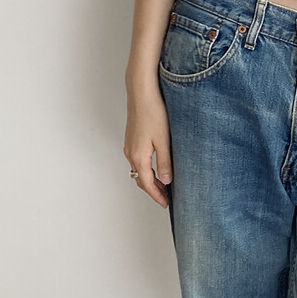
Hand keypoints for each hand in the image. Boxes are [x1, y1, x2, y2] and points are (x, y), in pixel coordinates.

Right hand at [124, 86, 172, 207]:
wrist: (141, 93)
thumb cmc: (153, 113)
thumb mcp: (163, 140)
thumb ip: (165, 162)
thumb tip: (166, 181)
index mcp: (138, 156)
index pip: (147, 184)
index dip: (157, 196)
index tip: (166, 204)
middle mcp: (131, 153)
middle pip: (141, 179)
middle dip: (153, 190)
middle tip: (166, 198)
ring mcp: (130, 146)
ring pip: (139, 170)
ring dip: (150, 180)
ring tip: (164, 185)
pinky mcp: (132, 139)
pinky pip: (138, 161)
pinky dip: (146, 169)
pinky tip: (156, 167)